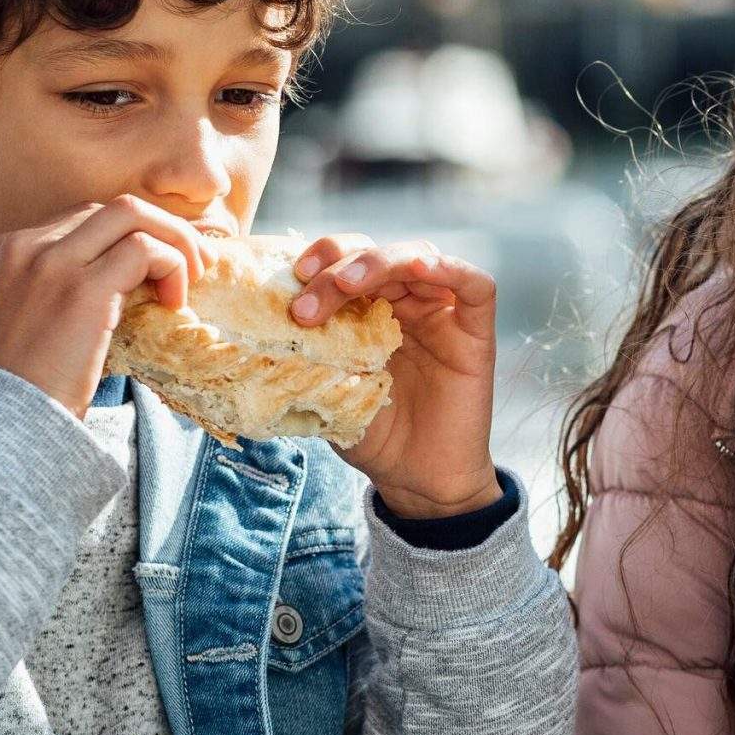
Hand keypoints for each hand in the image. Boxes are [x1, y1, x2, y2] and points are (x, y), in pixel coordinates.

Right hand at [0, 196, 216, 416]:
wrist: (10, 424)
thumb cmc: (30, 384)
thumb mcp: (36, 317)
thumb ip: (70, 283)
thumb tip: (137, 272)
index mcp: (9, 250)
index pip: (86, 218)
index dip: (134, 234)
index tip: (162, 262)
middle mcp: (26, 246)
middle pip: (112, 209)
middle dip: (164, 228)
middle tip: (198, 262)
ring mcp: (52, 263)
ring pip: (132, 216)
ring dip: (176, 242)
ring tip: (194, 279)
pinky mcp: (82, 290)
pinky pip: (145, 250)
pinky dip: (173, 267)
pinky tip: (175, 303)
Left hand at [287, 235, 502, 519]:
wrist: (416, 480)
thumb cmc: (373, 436)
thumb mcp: (328, 390)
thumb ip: (308, 356)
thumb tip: (259, 327)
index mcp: (368, 311)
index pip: (346, 262)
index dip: (320, 258)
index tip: (290, 277)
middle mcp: (406, 304)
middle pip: (376, 255)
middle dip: (337, 268)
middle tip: (306, 306)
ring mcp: (442, 314)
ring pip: (418, 258)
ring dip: (379, 262)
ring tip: (345, 285)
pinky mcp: (475, 332)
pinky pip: (476, 286)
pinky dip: (448, 268)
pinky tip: (418, 268)